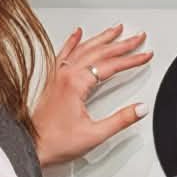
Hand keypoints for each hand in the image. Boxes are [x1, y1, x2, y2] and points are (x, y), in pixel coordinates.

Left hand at [32, 24, 152, 166]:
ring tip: (116, 30)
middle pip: (99, 52)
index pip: (111, 65)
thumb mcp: (95, 134)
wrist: (31, 147)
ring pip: (83, 48)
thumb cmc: (56, 142)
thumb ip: (121, 120)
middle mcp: (65, 75)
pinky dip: (73, 41)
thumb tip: (140, 108)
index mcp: (76, 83)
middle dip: (122, 43)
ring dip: (102, 38)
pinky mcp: (53, 81)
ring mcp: (58, 76)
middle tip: (138, 37)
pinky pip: (64, 53)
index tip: (145, 55)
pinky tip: (77, 33)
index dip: (131, 59)